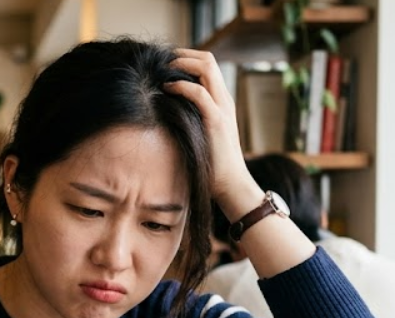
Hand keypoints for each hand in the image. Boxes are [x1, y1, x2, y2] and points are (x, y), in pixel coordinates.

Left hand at [166, 48, 316, 276]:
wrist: (232, 186)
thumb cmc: (213, 166)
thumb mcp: (201, 136)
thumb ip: (191, 121)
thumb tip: (165, 114)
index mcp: (222, 102)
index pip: (208, 65)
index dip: (187, 58)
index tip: (167, 63)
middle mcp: (225, 100)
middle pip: (208, 59)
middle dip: (182, 54)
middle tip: (162, 59)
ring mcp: (223, 109)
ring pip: (206, 67)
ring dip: (182, 63)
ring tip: (163, 69)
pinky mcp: (217, 121)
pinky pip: (198, 93)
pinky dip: (181, 85)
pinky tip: (167, 89)